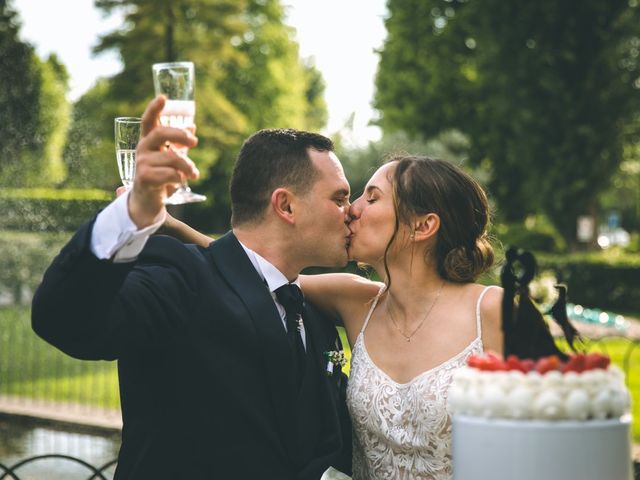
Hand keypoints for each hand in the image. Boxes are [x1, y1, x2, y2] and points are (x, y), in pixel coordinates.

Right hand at [128, 95, 198, 227]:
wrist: (147, 203)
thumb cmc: (160, 177)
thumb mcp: (169, 158)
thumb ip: (178, 143)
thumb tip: (192, 125)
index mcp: (148, 141)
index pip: (148, 121)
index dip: (154, 108)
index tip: (163, 97)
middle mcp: (142, 149)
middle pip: (161, 134)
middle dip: (180, 135)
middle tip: (195, 142)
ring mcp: (142, 163)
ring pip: (172, 158)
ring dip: (188, 166)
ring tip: (194, 174)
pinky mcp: (145, 178)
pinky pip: (171, 174)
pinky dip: (180, 179)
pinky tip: (180, 183)